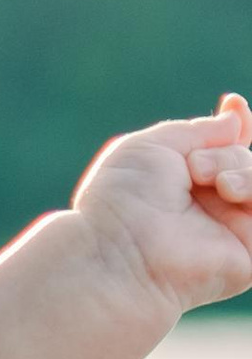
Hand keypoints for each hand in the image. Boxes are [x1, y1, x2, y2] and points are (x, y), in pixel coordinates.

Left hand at [73, 96, 251, 317]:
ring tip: (213, 183)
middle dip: (226, 154)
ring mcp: (232, 231)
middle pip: (246, 160)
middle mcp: (211, 206)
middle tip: (193, 169)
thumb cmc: (125, 198)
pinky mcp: (251, 256)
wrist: (120, 250)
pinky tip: (229, 192)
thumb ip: (198, 130)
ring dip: (242, 170)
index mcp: (185, 181)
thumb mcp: (154, 145)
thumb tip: (236, 119)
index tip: (232, 102)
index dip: (237, 126)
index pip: (227, 148)